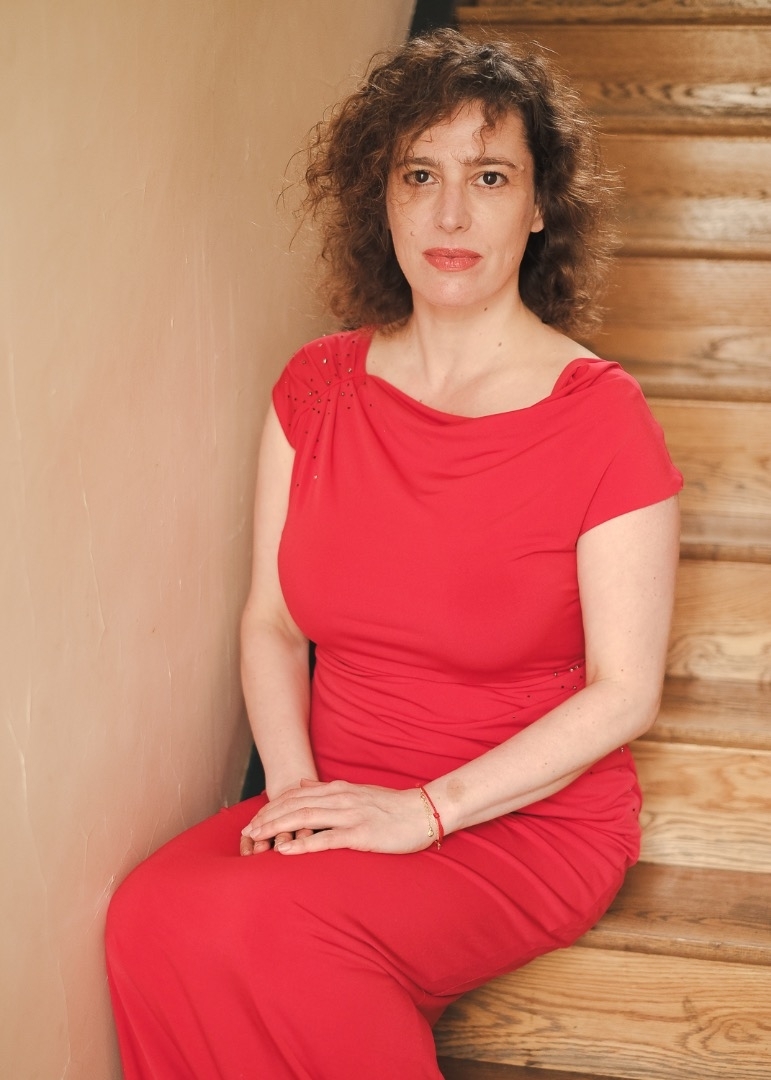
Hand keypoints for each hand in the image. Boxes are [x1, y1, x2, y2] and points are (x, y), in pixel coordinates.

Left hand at [240, 778, 435, 855]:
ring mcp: (350, 815)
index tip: (255, 818)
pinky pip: (326, 839)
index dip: (273, 807)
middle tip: (247, 831)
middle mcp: (341, 798)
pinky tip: (286, 850)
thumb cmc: (393, 806)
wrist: (424, 811)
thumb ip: (329, 790)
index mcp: (340, 789)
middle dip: (268, 817)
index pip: (297, 796)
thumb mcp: (358, 792)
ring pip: (305, 819)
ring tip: (257, 838)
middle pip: (295, 806)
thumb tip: (302, 785)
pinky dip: (303, 844)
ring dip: (278, 828)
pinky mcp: (360, 833)